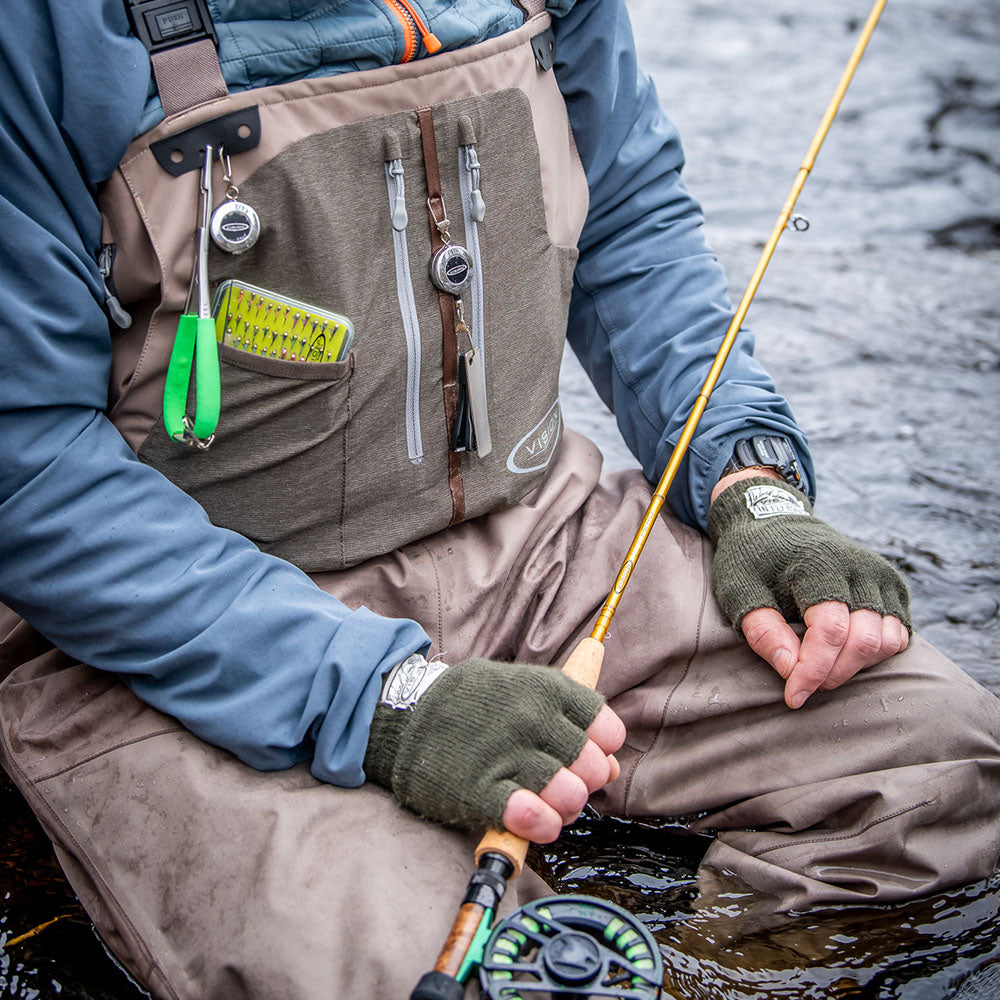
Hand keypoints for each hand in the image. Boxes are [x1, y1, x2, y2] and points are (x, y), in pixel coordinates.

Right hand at [364, 656, 623, 835]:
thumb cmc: (471, 703)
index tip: (587, 753)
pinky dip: (539, 824)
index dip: (602, 748)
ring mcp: (506, 754)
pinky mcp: (479, 790)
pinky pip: (529, 816)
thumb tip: (612, 765)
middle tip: (562, 782)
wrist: (405, 713)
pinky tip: (535, 819)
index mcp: (546, 688)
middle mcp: (532, 719)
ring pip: (568, 795)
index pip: (606, 728)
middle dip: (584, 782)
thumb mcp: (520, 690)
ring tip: (546, 803)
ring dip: (564, 807)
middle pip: (592, 766)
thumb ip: (566, 719)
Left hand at [708, 472, 910, 708]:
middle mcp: (859, 567)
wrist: (775, 522)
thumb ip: (762, 630)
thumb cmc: (752, 561)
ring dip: (854, 667)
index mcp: (819, 564)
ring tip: (819, 665)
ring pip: (887, 641)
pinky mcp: (893, 586)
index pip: (829, 631)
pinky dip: (873, 654)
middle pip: (863, 641)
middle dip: (832, 674)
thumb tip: (790, 669)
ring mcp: (881, 575)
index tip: (792, 697)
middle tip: (802, 683)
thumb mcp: (739, 591)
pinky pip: (898, 634)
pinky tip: (840, 653)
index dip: (812, 671)